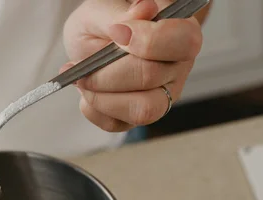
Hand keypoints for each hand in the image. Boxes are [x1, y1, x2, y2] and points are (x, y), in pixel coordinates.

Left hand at [63, 0, 203, 131]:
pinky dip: (94, 110)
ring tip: (81, 80)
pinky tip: (86, 92)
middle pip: (151, 77)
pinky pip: (119, 124)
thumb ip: (120, 13)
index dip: (147, 41)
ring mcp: (162, 95)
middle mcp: (177, 67)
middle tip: (80, 65)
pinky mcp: (139, 115)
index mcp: (180, 33)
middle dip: (106, 73)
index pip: (182, 42)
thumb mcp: (103, 9)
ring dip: (101, 97)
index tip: (115, 32)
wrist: (94, 38)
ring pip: (142, 110)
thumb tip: (143, 12)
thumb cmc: (104, 21)